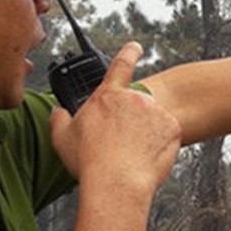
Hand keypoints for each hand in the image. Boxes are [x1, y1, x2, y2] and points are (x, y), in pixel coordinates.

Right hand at [49, 42, 180, 197]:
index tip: (136, 47)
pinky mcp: (173, 129)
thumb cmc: (90, 162)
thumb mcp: (62, 138)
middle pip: (136, 105)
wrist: (117, 184)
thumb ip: (59, 118)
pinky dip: (159, 145)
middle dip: (130, 120)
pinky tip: (145, 158)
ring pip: (152, 121)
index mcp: (108, 95)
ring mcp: (156, 112)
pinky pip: (167, 134)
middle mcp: (135, 98)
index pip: (121, 64)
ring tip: (130, 155)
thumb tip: (57, 111)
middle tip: (120, 142)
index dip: (129, 52)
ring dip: (145, 133)